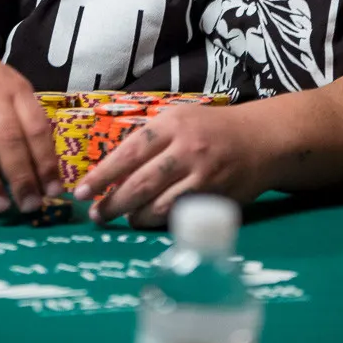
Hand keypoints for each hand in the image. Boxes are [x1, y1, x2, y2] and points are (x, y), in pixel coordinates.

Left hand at [74, 104, 268, 227]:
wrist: (261, 139)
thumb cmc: (211, 129)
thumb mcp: (179, 120)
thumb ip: (149, 139)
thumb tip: (111, 168)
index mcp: (172, 124)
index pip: (129, 152)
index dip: (102, 175)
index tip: (81, 191)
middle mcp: (186, 148)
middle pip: (140, 182)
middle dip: (112, 203)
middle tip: (96, 215)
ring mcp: (203, 175)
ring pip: (159, 205)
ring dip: (135, 216)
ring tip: (124, 219)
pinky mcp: (216, 197)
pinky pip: (181, 216)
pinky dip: (160, 222)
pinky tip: (150, 222)